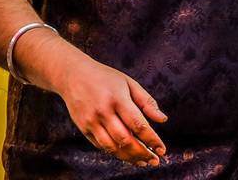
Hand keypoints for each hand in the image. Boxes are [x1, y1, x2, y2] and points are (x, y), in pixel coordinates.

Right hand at [53, 54, 168, 166]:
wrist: (74, 75)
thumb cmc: (106, 78)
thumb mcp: (129, 83)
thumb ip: (147, 102)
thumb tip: (163, 120)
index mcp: (118, 98)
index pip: (138, 124)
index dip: (151, 139)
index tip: (162, 150)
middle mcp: (103, 112)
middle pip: (125, 140)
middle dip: (142, 153)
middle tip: (154, 161)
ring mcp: (91, 122)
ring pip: (112, 147)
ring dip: (129, 157)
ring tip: (142, 161)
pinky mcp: (83, 128)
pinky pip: (101, 145)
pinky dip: (115, 152)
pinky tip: (126, 154)